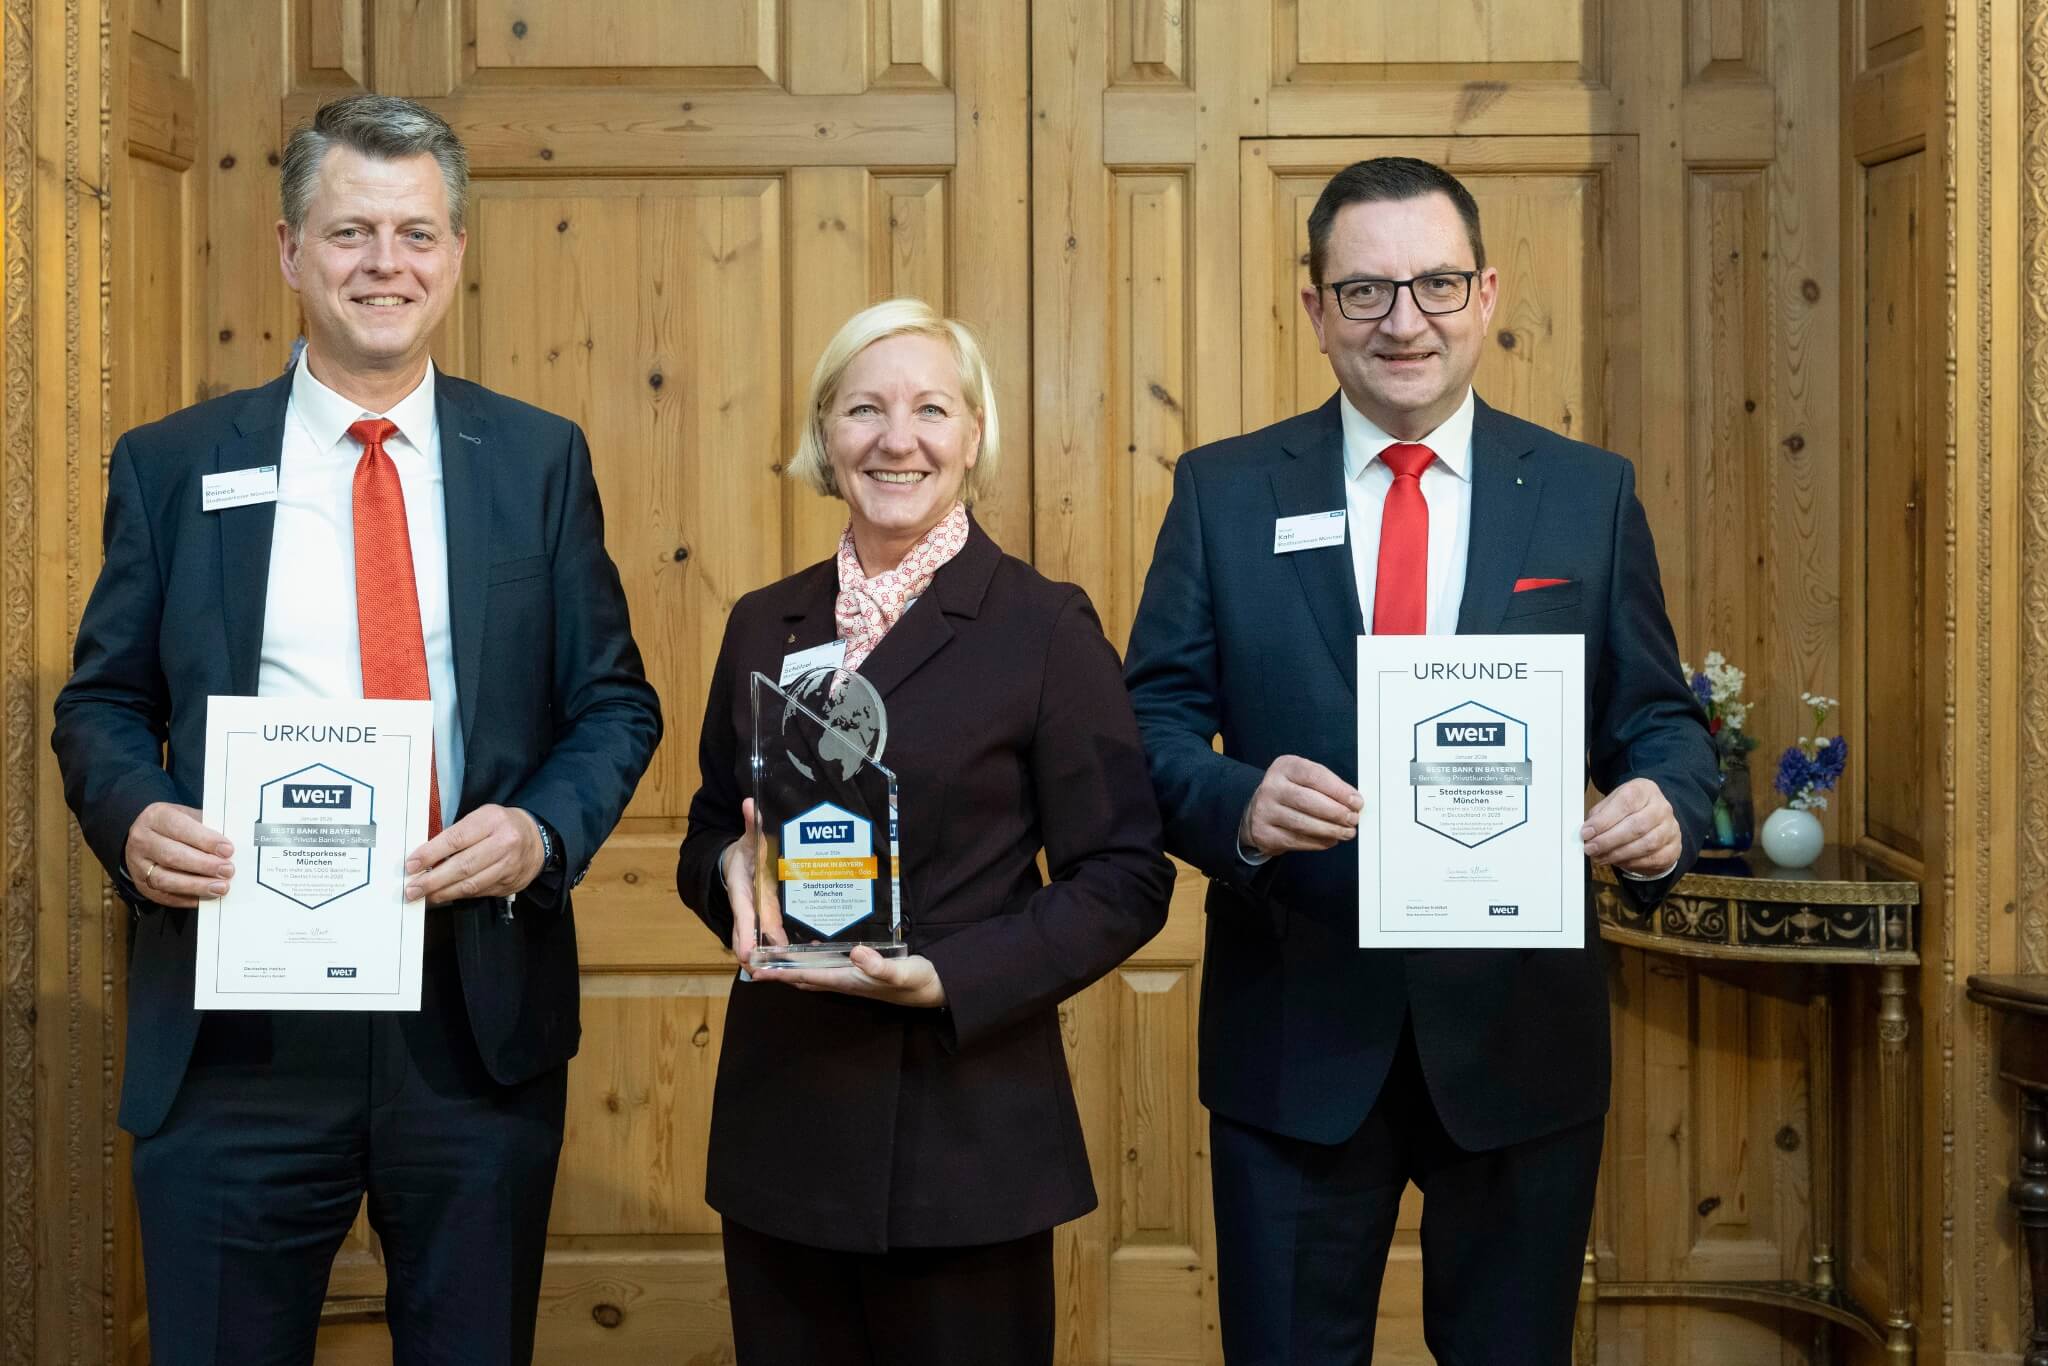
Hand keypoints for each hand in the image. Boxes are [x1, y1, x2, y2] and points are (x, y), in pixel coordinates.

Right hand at [124, 802, 233, 906]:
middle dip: (204, 865)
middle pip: (172, 856)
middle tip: (228, 870)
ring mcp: (138, 865)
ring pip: (165, 879)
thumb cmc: (175, 827)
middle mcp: (142, 841)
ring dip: (196, 886)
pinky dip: (187, 898)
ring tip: (220, 887)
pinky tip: (205, 897)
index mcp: (156, 817)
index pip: (180, 828)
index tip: (227, 850)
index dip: (205, 840)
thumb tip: (230, 846)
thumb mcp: (188, 817)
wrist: (145, 837)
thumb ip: (207, 828)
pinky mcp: (141, 885)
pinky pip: (163, 896)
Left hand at [404, 804, 543, 904]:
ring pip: (471, 884)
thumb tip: (424, 858)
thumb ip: (456, 835)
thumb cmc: (501, 826)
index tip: (411, 865)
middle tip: (412, 888)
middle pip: (463, 866)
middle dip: (433, 880)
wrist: (537, 839)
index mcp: (492, 821)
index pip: (456, 839)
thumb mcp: (481, 818)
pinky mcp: (509, 883)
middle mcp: (504, 843)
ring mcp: (509, 866)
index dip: (430, 854)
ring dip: (443, 892)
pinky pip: (479, 892)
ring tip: (424, 896)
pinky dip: (458, 895)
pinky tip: (444, 895)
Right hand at [721, 798, 785, 968]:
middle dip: (759, 954)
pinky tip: (805, 957)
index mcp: (743, 889)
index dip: (745, 932)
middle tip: (769, 972)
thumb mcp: (748, 838)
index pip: (744, 912)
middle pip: (752, 934)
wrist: (736, 863)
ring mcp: (759, 916)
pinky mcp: (769, 920)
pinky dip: (785, 947)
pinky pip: (776, 935)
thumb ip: (752, 823)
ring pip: (763, 940)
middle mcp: (750, 907)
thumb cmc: (745, 852)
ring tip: (790, 971)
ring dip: (772, 956)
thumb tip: (750, 802)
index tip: (747, 953)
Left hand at [754, 945, 946, 1008]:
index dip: (781, 973)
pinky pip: (827, 968)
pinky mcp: (858, 972)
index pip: (806, 977)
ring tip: (771, 956)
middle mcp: (844, 981)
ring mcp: (850, 978)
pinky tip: (809, 949)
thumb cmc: (917, 980)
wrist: (933, 989)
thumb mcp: (901, 971)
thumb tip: (856, 953)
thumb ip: (879, 965)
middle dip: (777, 972)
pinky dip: (812, 961)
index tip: (757, 970)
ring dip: (790, 968)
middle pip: (802, 978)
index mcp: (848, 980)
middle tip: (753, 962)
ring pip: (812, 974)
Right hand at [1240, 755, 1363, 855]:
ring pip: (1303, 823)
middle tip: (1353, 819)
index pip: (1314, 776)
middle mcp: (1271, 787)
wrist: (1259, 811)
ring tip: (1346, 832)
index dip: (1338, 790)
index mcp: (1285, 767)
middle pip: (1307, 800)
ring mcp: (1264, 811)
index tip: (1356, 802)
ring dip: (1330, 830)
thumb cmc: (1290, 793)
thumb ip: (1328, 786)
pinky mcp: (1264, 833)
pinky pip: (1296, 840)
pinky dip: (1318, 842)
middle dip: (1336, 812)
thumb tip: (1353, 801)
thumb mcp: (1305, 779)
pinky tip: (1330, 840)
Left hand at [1581, 777, 1680, 875]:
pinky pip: (1653, 859)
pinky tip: (1618, 861)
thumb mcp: (1612, 803)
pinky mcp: (1674, 847)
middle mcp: (1662, 807)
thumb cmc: (1628, 810)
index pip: (1625, 803)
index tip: (1586, 832)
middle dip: (1609, 840)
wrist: (1653, 819)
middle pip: (1636, 826)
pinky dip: (1632, 863)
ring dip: (1618, 854)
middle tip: (1591, 848)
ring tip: (1600, 857)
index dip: (1604, 820)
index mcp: (1644, 790)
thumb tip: (1587, 832)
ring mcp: (1671, 828)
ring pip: (1646, 844)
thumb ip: (1599, 815)